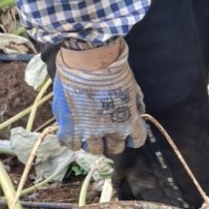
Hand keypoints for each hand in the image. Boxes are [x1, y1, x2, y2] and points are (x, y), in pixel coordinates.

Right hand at [53, 39, 147, 155]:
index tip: (126, 128)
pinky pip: (70, 144)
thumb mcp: (132, 86)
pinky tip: (71, 129)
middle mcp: (110, 132)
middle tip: (104, 128)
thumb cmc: (113, 69)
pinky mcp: (69, 128)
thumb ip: (136, 102)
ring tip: (86, 129)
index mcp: (129, 123)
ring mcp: (88, 132)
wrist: (88, 59)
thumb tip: (139, 110)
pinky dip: (71, 139)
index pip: (136, 141)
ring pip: (93, 150)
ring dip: (92, 141)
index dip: (131, 135)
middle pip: (114, 149)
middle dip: (112, 140)